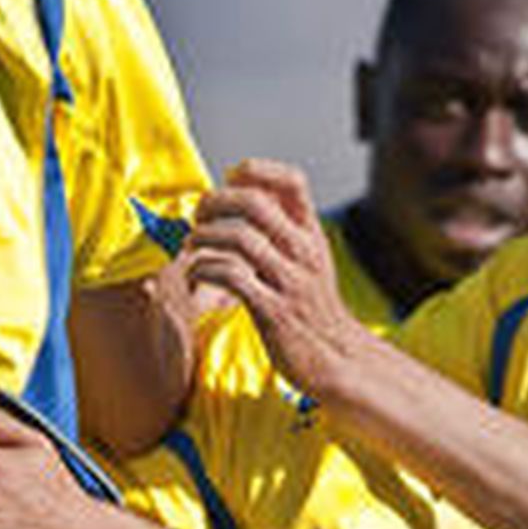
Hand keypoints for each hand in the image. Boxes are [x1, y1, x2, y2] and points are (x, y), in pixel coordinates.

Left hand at [184, 159, 373, 399]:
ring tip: (190, 247)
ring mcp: (290, 281)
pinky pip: (231, 277)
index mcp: (311, 235)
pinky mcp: (273, 311)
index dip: (257, 170)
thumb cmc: (312, 308)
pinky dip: (204, 269)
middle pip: (255, 203)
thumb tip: (245, 196)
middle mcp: (304, 252)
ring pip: (239, 238)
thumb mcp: (309, 260)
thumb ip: (283, 230)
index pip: (292, 181)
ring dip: (204, 238)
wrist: (336, 357)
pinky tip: (195, 275)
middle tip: (198, 216)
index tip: (229, 180)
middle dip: (216, 202)